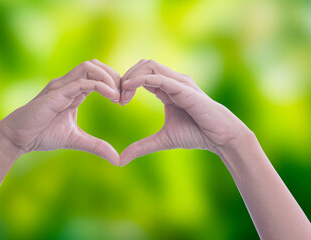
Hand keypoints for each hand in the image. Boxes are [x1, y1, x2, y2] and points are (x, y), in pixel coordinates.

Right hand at [0, 59, 120, 164]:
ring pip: (89, 66)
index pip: (97, 75)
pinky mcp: (56, 94)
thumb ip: (97, 146)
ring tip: (117, 95)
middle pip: (95, 65)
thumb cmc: (43, 135)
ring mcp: (61, 86)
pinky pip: (81, 82)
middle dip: (114, 76)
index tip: (124, 100)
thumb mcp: (76, 140)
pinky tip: (111, 96)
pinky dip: (99, 85)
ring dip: (108, 77)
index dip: (114, 83)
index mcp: (73, 91)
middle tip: (124, 95)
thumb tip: (117, 160)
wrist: (17, 138)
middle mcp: (67, 84)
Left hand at [119, 59, 251, 165]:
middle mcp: (172, 81)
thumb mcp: (162, 140)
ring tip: (122, 95)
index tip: (118, 101)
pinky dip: (141, 79)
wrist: (220, 137)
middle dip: (125, 77)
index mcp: (166, 89)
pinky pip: (160, 77)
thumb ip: (141, 147)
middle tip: (117, 97)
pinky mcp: (184, 88)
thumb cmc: (195, 134)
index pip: (141, 75)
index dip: (126, 84)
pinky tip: (128, 88)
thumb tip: (120, 160)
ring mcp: (178, 82)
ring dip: (130, 76)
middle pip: (143, 65)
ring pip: (149, 65)